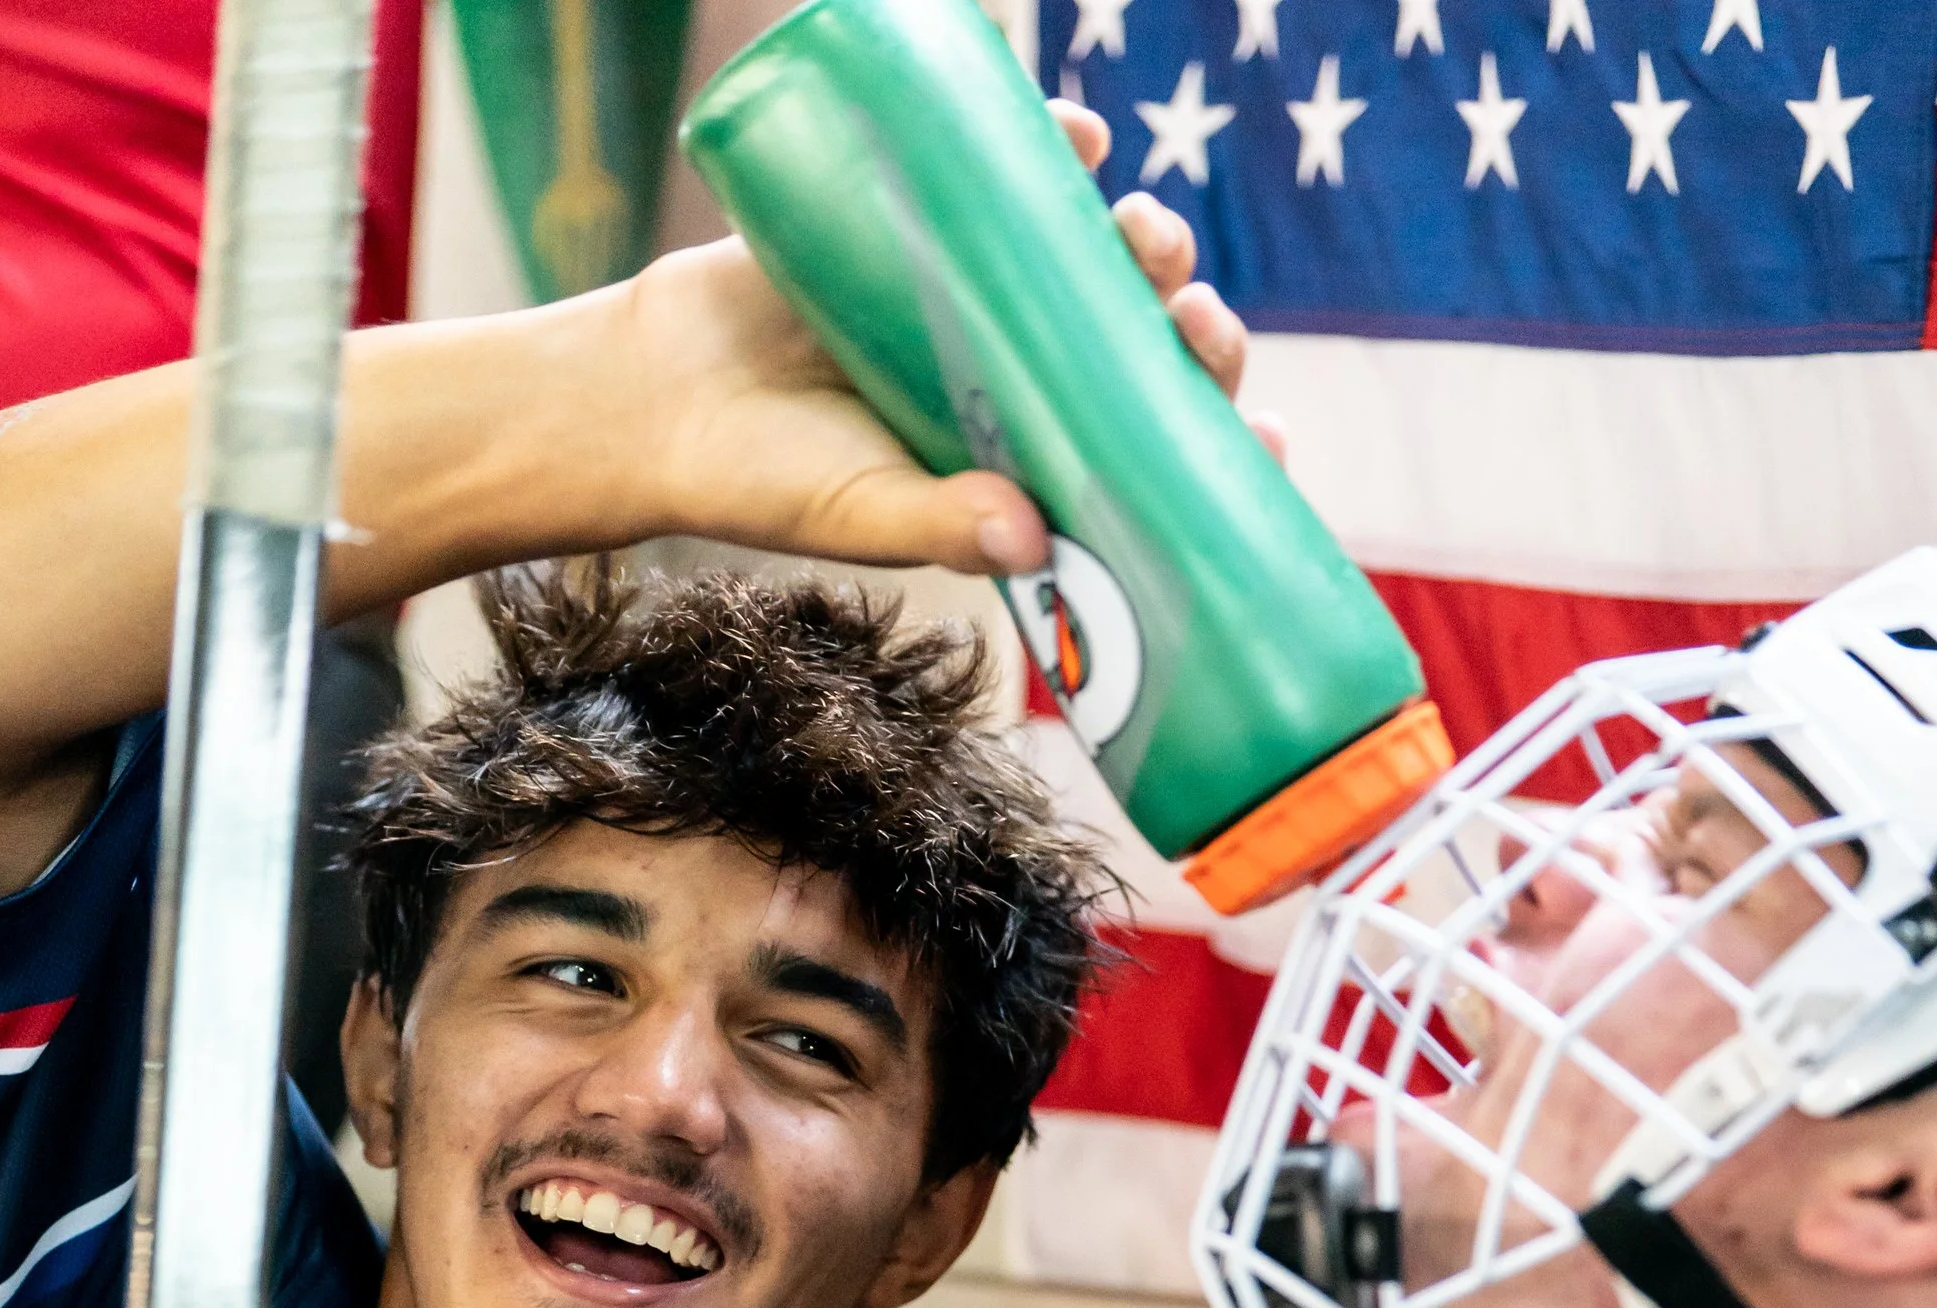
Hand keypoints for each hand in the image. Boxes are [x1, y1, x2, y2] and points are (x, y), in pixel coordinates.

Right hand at [617, 101, 1257, 578]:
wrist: (661, 391)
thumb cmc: (767, 480)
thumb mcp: (859, 516)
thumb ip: (941, 527)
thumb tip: (1030, 541)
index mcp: (1029, 462)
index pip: (1148, 460)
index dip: (1220, 449)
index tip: (1275, 444)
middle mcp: (1022, 380)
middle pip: (1140, 350)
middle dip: (1190, 332)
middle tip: (1196, 319)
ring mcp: (982, 298)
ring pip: (1094, 262)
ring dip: (1141, 242)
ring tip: (1147, 230)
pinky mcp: (930, 223)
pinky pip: (1011, 176)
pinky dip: (1055, 148)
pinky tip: (1083, 137)